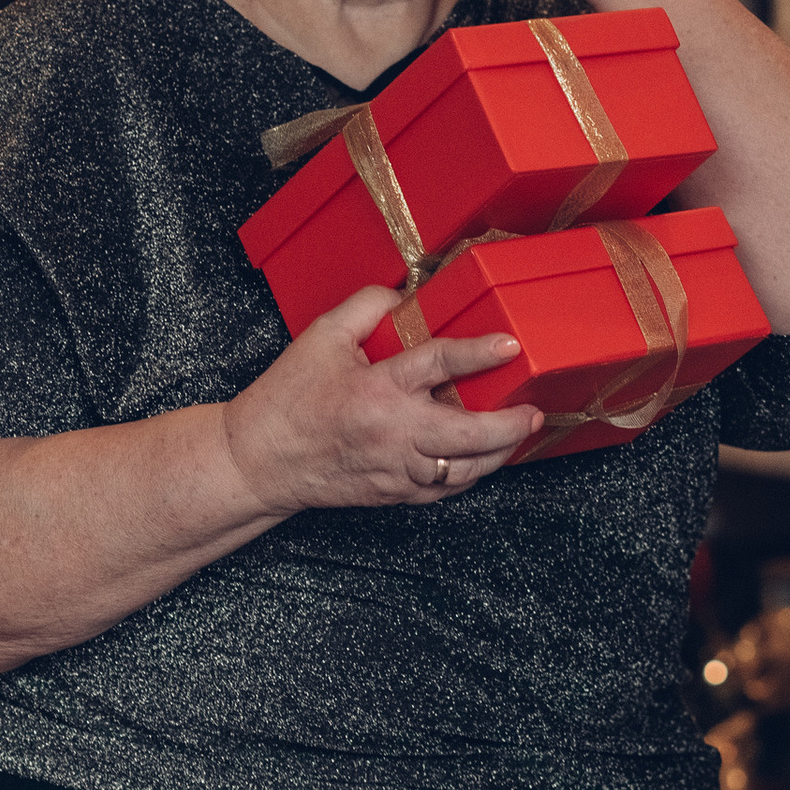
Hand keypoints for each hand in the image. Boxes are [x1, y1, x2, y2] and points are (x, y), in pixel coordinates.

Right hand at [221, 285, 542, 516]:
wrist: (258, 461)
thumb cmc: (287, 399)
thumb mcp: (321, 337)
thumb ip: (367, 307)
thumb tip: (407, 295)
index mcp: (376, 389)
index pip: (439, 364)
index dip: (479, 353)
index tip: (509, 346)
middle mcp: (392, 433)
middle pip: (469, 434)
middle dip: (509, 426)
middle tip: (531, 412)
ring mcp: (395, 469)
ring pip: (463, 470)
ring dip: (497, 455)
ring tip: (517, 435)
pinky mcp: (392, 493)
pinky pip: (443, 490)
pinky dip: (468, 476)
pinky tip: (482, 460)